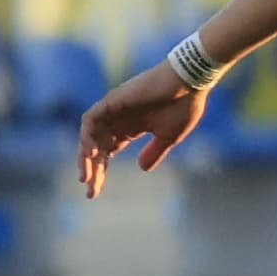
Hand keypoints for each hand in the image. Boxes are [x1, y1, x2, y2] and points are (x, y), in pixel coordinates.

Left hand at [79, 65, 208, 197]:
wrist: (190, 82)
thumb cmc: (184, 106)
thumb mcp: (169, 137)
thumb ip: (154, 152)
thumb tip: (142, 169)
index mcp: (130, 129)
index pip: (108, 153)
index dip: (101, 172)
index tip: (95, 193)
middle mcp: (118, 120)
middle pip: (96, 147)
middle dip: (92, 169)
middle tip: (90, 191)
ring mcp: (114, 109)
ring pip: (90, 135)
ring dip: (85, 155)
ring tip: (87, 177)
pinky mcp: (113, 100)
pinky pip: (91, 119)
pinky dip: (88, 135)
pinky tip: (93, 153)